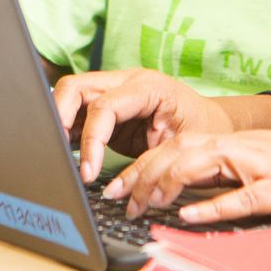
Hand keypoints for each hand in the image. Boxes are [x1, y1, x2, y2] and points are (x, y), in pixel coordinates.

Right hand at [53, 69, 231, 181]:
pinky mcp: (108, 106)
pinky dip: (68, 130)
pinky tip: (66, 153)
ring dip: (60, 123)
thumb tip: (117, 188)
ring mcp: (114, 90)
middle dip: (60, 119)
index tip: (88, 174)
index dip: (91, 141)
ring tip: (59, 156)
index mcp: (147, 86)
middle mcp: (126, 82)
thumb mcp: (180, 150)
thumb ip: (148, 164)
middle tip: (57, 154)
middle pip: (76, 87)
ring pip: (71, 95)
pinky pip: (78, 112)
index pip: (104, 106)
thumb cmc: (202, 132)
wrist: (212, 124)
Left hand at [105, 130, 270, 224]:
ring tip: (142, 202)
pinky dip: (210, 205)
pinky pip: (240, 197)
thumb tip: (183, 195)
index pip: (176, 146)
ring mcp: (261, 167)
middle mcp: (243, 148)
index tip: (116, 185)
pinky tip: (186, 214)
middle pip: (179, 150)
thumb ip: (223, 176)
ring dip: (166, 183)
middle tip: (116, 197)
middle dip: (141, 172)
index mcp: (235, 142)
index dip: (142, 164)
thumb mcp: (260, 167)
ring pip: (201, 164)